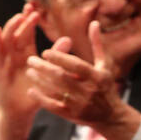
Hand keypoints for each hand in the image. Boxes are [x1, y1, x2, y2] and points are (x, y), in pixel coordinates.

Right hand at [0, 4, 46, 139]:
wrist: (21, 111)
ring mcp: (5, 61)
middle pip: (16, 34)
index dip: (30, 22)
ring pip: (6, 40)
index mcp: (27, 55)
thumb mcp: (49, 74)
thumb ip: (57, 57)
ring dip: (10, 28)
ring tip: (18, 17)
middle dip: (21, 21)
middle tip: (30, 10)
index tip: (36, 11)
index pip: (27, 35)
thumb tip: (69, 39)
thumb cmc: (37, 93)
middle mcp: (14, 56)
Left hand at [25, 20, 140, 139]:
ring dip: (39, 80)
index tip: (45, 52)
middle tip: (30, 60)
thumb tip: (93, 23)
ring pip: (55, 90)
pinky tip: (32, 89)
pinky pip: (52, 106)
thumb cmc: (105, 86)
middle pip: (61, 77)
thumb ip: (96, 45)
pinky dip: (41, 97)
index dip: (59, 58)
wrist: (111, 116)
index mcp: (97, 77)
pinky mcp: (72, 115)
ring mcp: (80, 104)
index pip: (75, 65)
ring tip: (29, 72)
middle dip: (43, 68)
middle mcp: (89, 91)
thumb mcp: (105, 65)